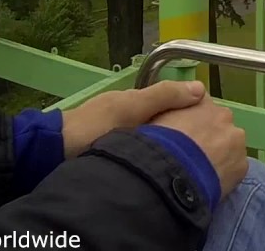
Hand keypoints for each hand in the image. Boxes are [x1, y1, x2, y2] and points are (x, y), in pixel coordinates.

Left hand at [62, 81, 205, 157]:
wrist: (50, 155)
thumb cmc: (91, 127)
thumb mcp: (130, 107)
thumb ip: (163, 97)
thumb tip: (201, 89)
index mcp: (136, 103)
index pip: (175, 103)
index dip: (195, 113)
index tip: (214, 128)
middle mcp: (132, 118)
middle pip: (169, 124)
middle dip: (186, 135)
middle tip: (205, 152)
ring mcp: (123, 140)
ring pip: (158, 143)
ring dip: (171, 151)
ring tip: (190, 166)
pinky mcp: (117, 161)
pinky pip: (145, 159)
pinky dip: (157, 163)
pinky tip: (166, 174)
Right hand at [152, 95, 248, 195]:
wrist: (169, 174)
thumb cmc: (155, 144)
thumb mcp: (153, 117)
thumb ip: (168, 111)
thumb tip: (172, 117)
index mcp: (201, 101)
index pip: (199, 104)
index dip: (191, 121)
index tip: (183, 134)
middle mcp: (223, 115)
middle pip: (218, 125)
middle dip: (208, 136)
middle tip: (192, 154)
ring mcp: (236, 140)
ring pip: (229, 146)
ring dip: (219, 154)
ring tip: (200, 171)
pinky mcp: (242, 165)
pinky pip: (233, 168)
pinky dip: (224, 174)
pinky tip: (208, 183)